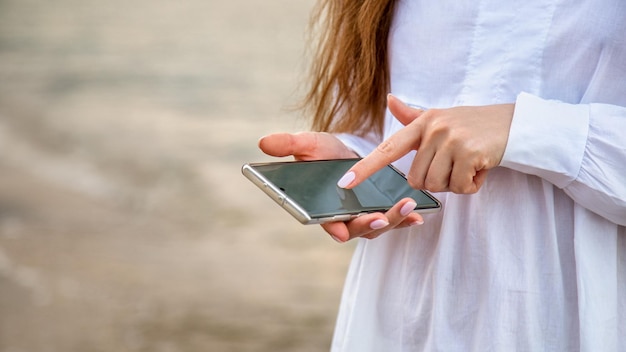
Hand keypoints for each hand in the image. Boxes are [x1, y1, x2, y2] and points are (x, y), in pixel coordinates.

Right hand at [258, 132, 423, 241]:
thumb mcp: (307, 143)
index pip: (323, 222)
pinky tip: (420, 215)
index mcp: (319, 207)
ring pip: (376, 227)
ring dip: (392, 221)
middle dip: (368, 225)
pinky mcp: (380, 212)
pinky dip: (406, 220)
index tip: (339, 231)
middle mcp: (341, 218)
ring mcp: (362, 217)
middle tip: (379, 217)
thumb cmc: (322, 152)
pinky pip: (393, 221)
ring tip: (406, 206)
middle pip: (354, 229)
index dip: (330, 227)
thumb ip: (288, 144)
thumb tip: (263, 141)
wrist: (345, 152)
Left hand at [338, 95, 513, 193]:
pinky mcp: (468, 152)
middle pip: (417, 180)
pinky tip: (480, 168)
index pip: (387, 149)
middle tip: (455, 166)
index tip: (345, 183)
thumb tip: (389, 100)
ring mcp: (451, 140)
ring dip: (455, 184)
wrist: (513, 123)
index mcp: (421, 123)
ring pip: (437, 186)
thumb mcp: (439, 116)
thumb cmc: (472, 124)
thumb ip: (412, 115)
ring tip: (468, 165)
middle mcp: (433, 129)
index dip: (365, 168)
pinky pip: (459, 187)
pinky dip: (471, 185)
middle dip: (437, 181)